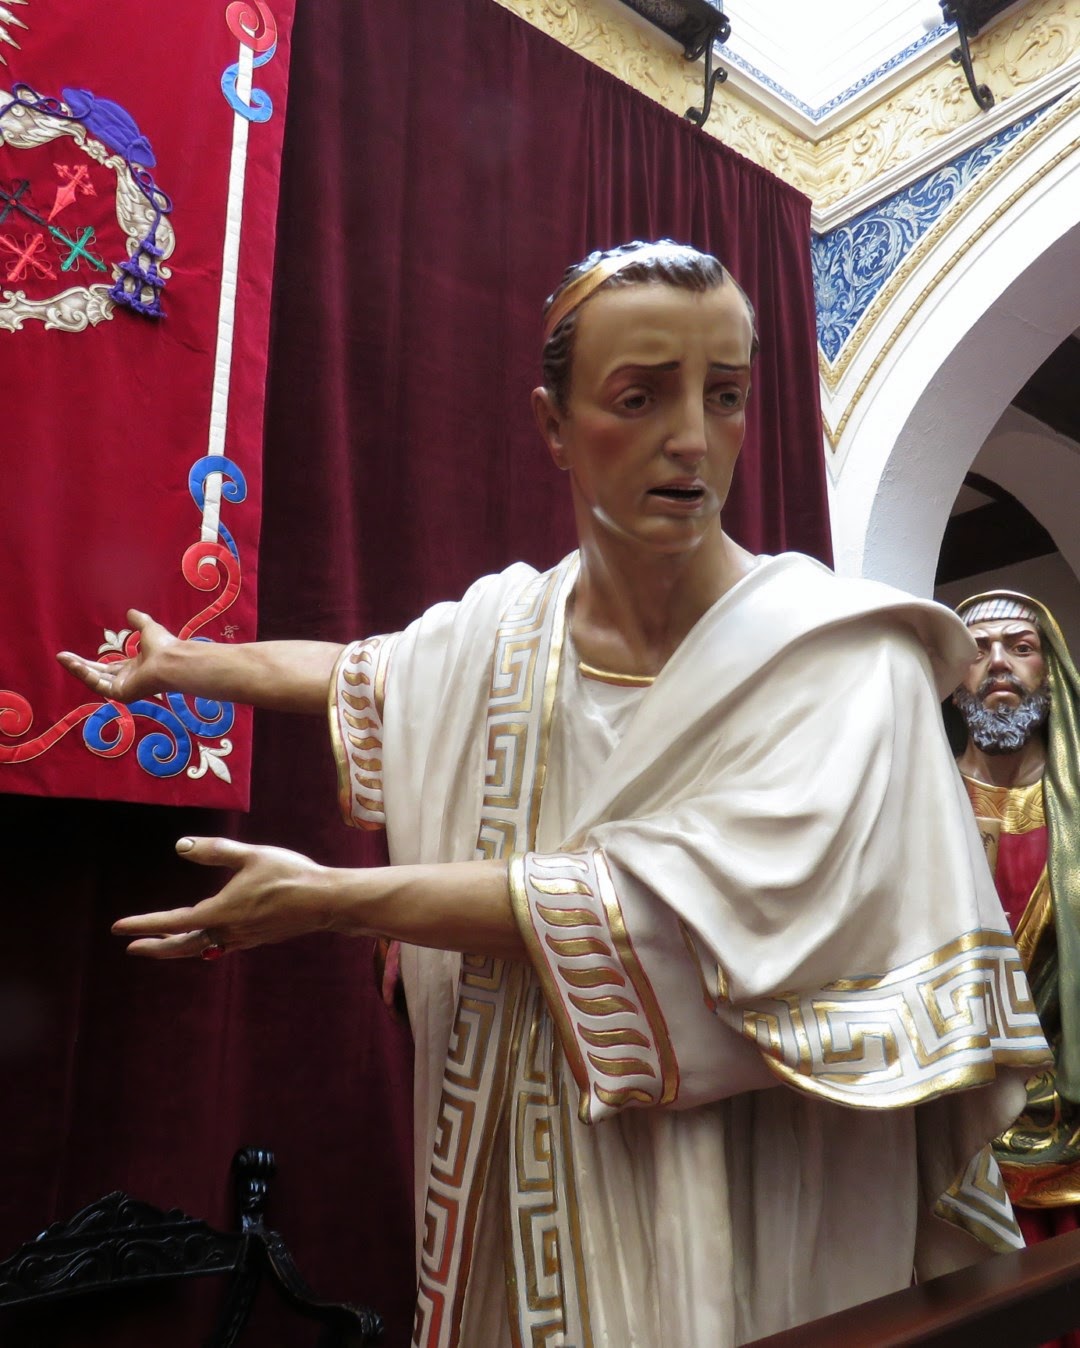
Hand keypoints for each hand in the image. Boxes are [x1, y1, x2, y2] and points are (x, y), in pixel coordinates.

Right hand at [57, 609, 179, 703]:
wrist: (171, 658)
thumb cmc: (163, 645)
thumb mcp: (148, 628)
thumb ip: (139, 621)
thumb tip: (131, 612)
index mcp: (133, 670)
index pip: (107, 669)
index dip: (90, 663)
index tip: (73, 656)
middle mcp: (127, 681)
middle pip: (97, 675)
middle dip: (78, 666)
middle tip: (61, 657)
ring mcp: (123, 689)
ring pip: (94, 680)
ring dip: (77, 669)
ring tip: (62, 658)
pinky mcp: (120, 694)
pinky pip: (98, 685)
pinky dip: (85, 674)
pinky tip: (74, 663)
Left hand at [112, 836, 335, 958]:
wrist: (326, 900)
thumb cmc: (290, 874)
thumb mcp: (251, 855)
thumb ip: (215, 851)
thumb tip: (180, 846)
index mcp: (222, 912)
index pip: (173, 921)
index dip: (144, 924)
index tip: (119, 927)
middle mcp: (229, 931)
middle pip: (183, 945)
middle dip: (156, 947)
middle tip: (132, 948)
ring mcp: (243, 938)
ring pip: (202, 948)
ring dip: (178, 947)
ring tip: (161, 943)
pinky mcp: (257, 938)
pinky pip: (220, 946)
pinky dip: (202, 944)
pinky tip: (205, 938)